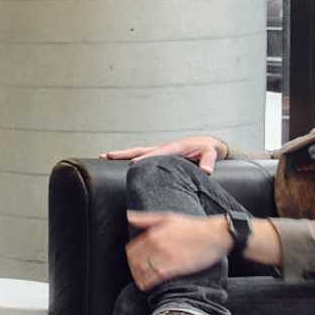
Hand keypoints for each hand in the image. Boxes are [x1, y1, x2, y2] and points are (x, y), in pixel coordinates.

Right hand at [105, 134, 231, 167]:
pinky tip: (117, 165)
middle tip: (105, 155)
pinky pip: (141, 157)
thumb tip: (206, 170)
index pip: (156, 154)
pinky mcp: (158, 156)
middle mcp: (162, 148)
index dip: (145, 158)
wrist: (207, 144)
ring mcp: (159, 152)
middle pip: (138, 150)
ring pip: (136, 153)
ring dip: (120, 155)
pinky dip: (127, 159)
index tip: (132, 163)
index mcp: (173, 147)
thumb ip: (209, 160)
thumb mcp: (211, 153)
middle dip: (122, 153)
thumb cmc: (208, 149)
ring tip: (103, 157)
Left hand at [125, 210, 233, 290]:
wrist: (216, 234)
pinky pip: (155, 277)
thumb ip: (146, 218)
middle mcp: (157, 244)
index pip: (131, 249)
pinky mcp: (176, 267)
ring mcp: (166, 256)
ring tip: (140, 282)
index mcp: (153, 233)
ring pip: (143, 270)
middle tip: (136, 274)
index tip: (132, 262)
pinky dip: (148, 283)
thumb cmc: (193, 226)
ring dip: (138, 277)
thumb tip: (128, 216)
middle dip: (133, 269)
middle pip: (134, 261)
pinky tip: (146, 286)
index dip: (130, 258)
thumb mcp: (168, 217)